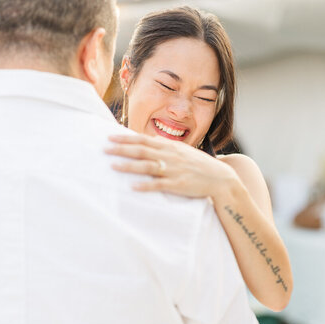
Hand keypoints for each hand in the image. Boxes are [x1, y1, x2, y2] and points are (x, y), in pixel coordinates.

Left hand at [105, 133, 239, 199]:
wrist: (220, 178)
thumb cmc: (198, 165)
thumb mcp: (182, 151)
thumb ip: (164, 146)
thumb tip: (148, 140)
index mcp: (169, 147)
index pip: (143, 140)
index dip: (126, 138)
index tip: (110, 137)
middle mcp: (170, 156)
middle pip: (141, 151)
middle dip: (122, 149)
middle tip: (104, 148)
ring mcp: (173, 170)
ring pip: (147, 166)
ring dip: (129, 166)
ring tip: (113, 165)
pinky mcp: (178, 184)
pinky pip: (159, 185)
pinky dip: (145, 185)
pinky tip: (133, 187)